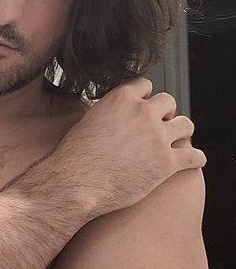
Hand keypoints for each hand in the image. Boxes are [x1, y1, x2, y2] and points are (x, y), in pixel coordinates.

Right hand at [49, 77, 205, 219]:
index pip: (145, 85)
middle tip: (159, 126)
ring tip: (177, 141)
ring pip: (186, 125)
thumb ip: (105, 112)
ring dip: (181, 132)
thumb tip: (107, 113)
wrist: (76, 183)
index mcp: (122, 98)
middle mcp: (143, 113)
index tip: (144, 106)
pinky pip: (194, 156)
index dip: (144, 97)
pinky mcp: (167, 163)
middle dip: (164, 113)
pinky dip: (195, 158)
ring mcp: (158, 137)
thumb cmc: (74, 156)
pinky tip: (192, 161)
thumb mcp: (86, 120)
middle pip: (168, 101)